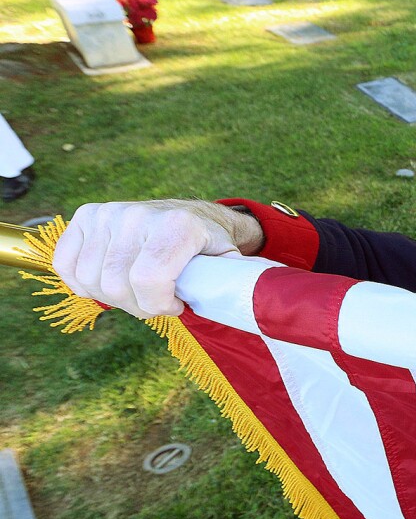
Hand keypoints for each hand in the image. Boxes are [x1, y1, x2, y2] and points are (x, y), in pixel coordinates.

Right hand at [52, 199, 262, 318]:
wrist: (192, 216)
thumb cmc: (210, 246)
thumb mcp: (228, 263)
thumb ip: (231, 283)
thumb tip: (247, 305)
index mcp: (177, 226)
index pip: (147, 280)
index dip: (158, 305)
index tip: (176, 305)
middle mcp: (137, 214)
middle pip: (116, 284)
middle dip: (138, 306)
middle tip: (158, 303)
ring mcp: (108, 212)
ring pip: (89, 279)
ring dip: (113, 298)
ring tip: (138, 293)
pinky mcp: (87, 215)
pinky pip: (66, 263)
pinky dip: (81, 283)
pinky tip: (108, 285)